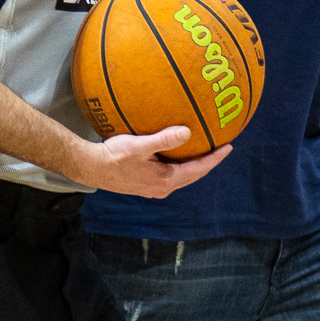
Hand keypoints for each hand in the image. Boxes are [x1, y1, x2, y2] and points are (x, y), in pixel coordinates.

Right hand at [69, 127, 229, 198]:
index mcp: (165, 179)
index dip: (215, 158)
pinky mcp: (147, 185)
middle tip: (222, 148)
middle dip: (209, 162)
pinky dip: (182, 166)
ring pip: (184, 177)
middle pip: (194, 175)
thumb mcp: (139, 145)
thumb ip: (164, 139)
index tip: (229, 146)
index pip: (198, 169)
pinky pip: (173, 175)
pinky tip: (179, 155)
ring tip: (205, 151)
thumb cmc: (113, 156)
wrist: (91, 168)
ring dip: (196, 165)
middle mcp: (163, 188)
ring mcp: (155, 188)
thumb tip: (187, 132)